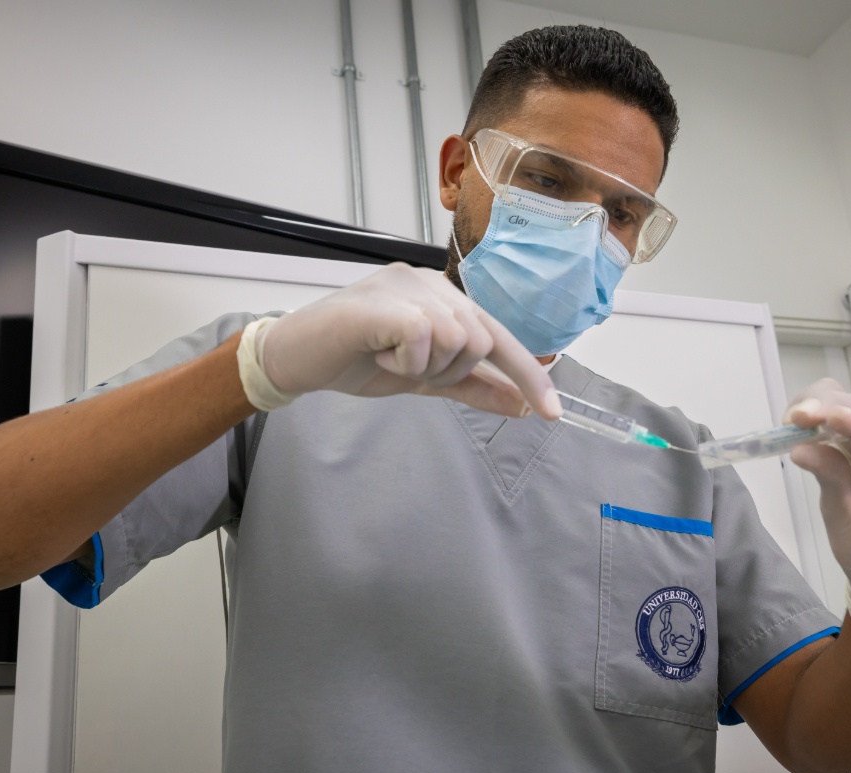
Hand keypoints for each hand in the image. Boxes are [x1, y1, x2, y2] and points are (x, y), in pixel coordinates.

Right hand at [259, 263, 561, 419]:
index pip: (500, 334)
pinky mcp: (384, 299)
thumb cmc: (357, 360)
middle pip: (482, 339)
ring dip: (427, 367)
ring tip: (390, 359)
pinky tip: (379, 354)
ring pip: (459, 338)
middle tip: (409, 371)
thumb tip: (522, 406)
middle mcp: (430, 282)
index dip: (528, 374)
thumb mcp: (425, 380)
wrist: (297, 359)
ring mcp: (406, 285)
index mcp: (443, 296)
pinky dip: (407, 360)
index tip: (552, 413)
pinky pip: (425, 337)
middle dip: (451, 372)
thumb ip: (473, 387)